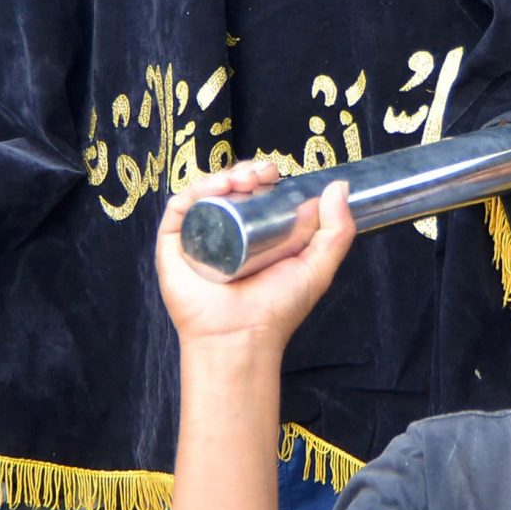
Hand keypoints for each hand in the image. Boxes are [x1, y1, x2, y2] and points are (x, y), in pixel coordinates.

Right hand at [154, 161, 355, 350]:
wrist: (243, 337)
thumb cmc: (277, 309)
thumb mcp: (318, 267)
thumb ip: (337, 232)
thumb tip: (338, 186)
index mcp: (251, 234)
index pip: (253, 192)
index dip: (262, 175)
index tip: (274, 174)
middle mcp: (222, 232)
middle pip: (228, 188)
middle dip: (245, 171)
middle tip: (260, 175)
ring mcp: (196, 237)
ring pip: (204, 192)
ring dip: (223, 176)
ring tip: (243, 180)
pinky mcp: (172, 245)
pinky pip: (179, 208)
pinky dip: (196, 189)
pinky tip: (218, 187)